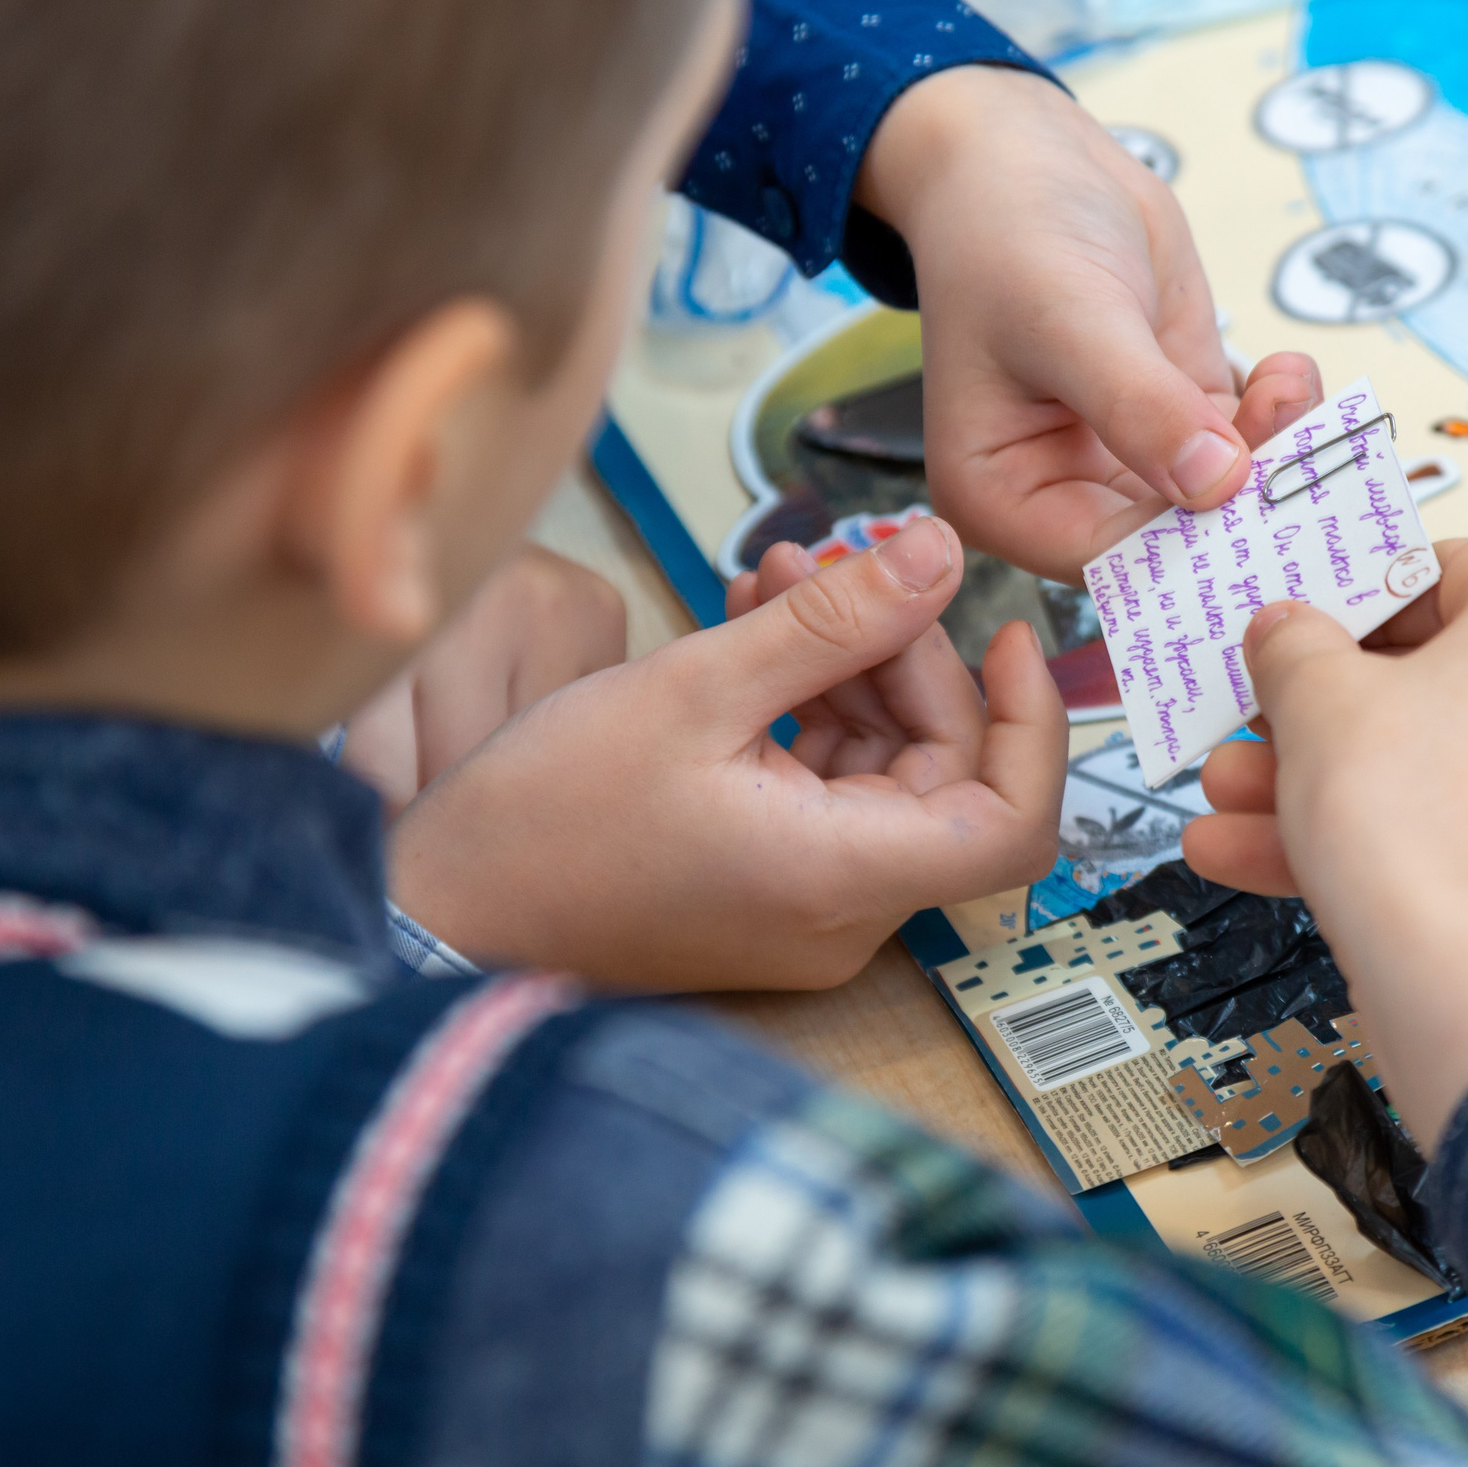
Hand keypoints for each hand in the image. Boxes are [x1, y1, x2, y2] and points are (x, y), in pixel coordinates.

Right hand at [385, 514, 1063, 990]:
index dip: (1032, 723)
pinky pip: (823, 787)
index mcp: (842, 878)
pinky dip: (803, 707)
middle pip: (944, 772)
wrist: (435, 909)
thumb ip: (834, 619)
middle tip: (838, 567)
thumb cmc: (543, 818)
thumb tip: (938, 554)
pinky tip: (754, 630)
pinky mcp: (763, 886)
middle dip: (904, 656)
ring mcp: (804, 905)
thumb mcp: (693, 688)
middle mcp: (842, 912)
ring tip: (774, 578)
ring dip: (846, 667)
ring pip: (881, 769)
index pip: (1014, 821)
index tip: (1005, 634)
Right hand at [856, 64, 1323, 579]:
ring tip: (1295, 391)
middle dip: (1249, 507)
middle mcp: (1067, 494)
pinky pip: (1248, 442)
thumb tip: (1217, 483)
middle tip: (1312, 468)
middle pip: (1178, 540)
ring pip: (1227, 493)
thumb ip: (1139, 405)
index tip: (1260, 516)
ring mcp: (1133, 459)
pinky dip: (1284, 418)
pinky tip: (1290, 372)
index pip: (1109, 561)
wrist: (1031, 157)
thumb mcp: (1068, 317)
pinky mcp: (1184, 417)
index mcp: (1006, 499)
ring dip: (1278, 453)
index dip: (1189, 552)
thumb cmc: (1009, 233)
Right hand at [1181, 540, 1467, 1140]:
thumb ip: (1291, 641)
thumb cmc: (1413, 818)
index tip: (1289, 614)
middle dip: (1309, 702)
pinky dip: (1350, 835)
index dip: (1353, 587)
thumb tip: (1285, 626)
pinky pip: (1436, 828)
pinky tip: (1238, 852)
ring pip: (1419, 759)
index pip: (1447, 566)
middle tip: (1242, 710)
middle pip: (1424, 672)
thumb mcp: (1317, 696)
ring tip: (1218, 794)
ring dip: (1307, 775)